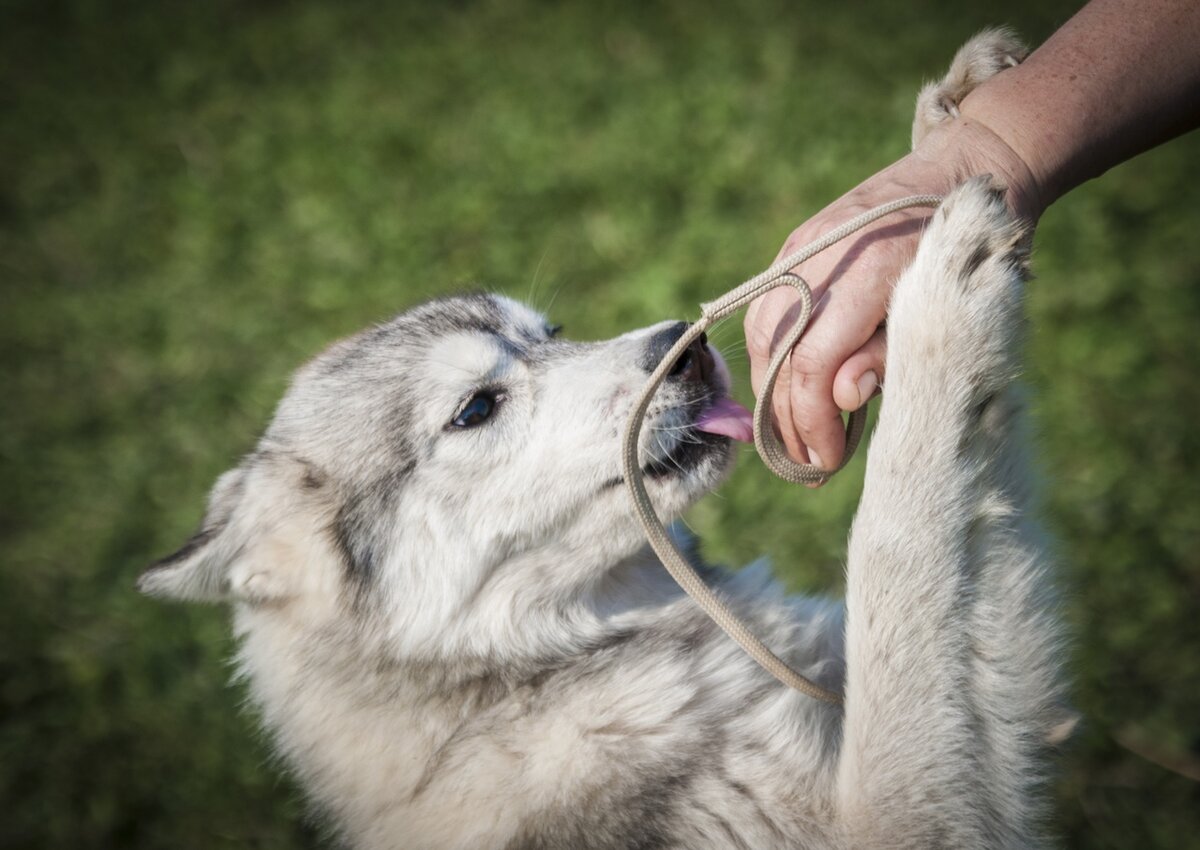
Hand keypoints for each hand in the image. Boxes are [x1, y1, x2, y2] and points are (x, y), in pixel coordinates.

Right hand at [743, 118, 1040, 476]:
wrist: (966, 173)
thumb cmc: (968, 257)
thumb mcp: (947, 315)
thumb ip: (888, 358)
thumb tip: (841, 398)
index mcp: (864, 274)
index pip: (809, 367)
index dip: (811, 424)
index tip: (825, 463)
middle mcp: (819, 258)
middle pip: (774, 356)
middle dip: (785, 420)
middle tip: (807, 465)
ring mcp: (799, 249)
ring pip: (759, 336)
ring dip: (771, 392)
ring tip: (795, 434)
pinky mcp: (793, 248)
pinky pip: (764, 312)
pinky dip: (770, 358)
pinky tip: (790, 389)